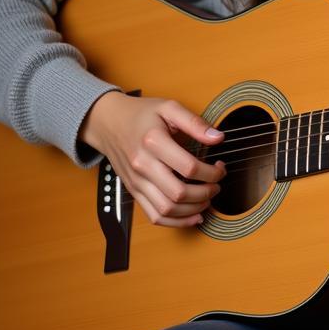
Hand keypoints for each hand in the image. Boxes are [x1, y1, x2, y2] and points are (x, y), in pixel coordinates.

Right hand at [79, 91, 225, 226]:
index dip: (211, 173)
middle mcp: (142, 165)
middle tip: (216, 185)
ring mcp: (136, 181)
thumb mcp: (169, 107)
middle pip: (179, 193)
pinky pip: (154, 216)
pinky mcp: (134, 191)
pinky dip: (176, 222)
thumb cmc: (141, 114)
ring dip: (193, 209)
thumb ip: (194, 122)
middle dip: (206, 193)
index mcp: (153, 142)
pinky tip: (193, 216)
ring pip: (167, 209)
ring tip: (207, 199)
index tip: (220, 168)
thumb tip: (217, 137)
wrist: (108, 122)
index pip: (189, 167)